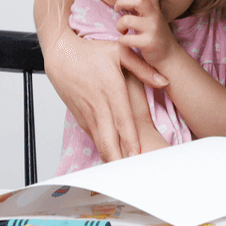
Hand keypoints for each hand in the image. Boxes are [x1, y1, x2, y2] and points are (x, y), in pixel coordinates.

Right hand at [35, 0, 167, 162]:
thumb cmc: (91, 51)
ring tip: (121, 173)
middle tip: (128, 174)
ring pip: (99, 140)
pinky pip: (91, 135)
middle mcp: (98, 103)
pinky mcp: (79, 115)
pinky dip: (100, 147)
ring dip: (109, 157)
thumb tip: (164, 82)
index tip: (137, 155)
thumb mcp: (120, 53)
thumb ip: (143, 69)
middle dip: (117, 158)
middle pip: (108, 137)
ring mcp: (87, 111)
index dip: (129, 139)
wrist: (60, 54)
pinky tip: (110, 158)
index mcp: (111, 88)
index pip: (122, 119)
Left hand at [114, 0, 180, 68]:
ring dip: (119, 25)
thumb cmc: (155, 36)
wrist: (170, 57)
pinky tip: (126, 42)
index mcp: (155, 9)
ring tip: (122, 30)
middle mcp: (155, 16)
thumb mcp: (150, 18)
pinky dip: (121, 41)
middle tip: (117, 9)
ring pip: (127, 20)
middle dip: (121, 2)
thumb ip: (137, 6)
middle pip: (137, 0)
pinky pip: (126, 39)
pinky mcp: (148, 43)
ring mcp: (153, 29)